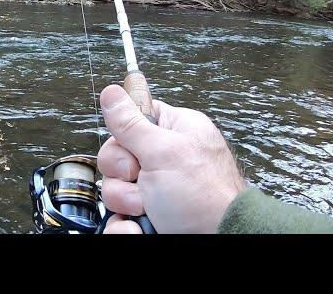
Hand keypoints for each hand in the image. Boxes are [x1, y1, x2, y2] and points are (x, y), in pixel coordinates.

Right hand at [98, 84, 246, 233]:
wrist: (220, 240)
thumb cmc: (206, 198)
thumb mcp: (163, 152)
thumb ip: (131, 123)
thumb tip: (112, 91)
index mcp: (174, 132)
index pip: (133, 117)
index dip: (124, 133)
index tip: (133, 147)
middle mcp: (164, 159)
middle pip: (116, 155)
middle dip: (123, 174)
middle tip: (143, 179)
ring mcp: (154, 189)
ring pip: (114, 187)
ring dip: (125, 201)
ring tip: (149, 208)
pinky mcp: (147, 215)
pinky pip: (118, 215)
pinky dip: (125, 225)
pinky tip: (141, 227)